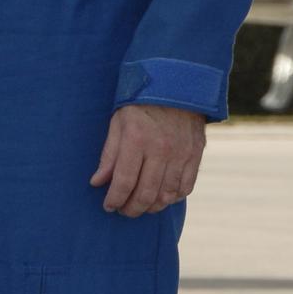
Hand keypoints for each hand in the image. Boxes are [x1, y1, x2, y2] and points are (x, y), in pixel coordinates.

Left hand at [89, 104, 205, 216]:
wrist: (176, 84)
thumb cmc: (141, 104)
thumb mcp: (118, 122)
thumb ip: (109, 154)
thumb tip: (97, 183)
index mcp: (137, 138)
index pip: (124, 182)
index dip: (114, 199)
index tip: (108, 205)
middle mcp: (161, 148)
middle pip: (146, 194)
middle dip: (131, 209)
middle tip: (123, 210)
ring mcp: (181, 153)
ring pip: (166, 196)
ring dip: (151, 207)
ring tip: (140, 205)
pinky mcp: (195, 154)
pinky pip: (185, 188)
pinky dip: (172, 198)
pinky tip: (161, 196)